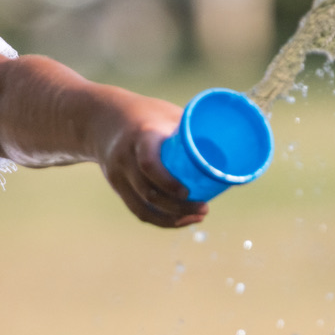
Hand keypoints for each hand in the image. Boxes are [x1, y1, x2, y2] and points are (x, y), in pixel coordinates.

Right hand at [99, 99, 207, 228]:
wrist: (100, 118)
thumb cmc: (145, 113)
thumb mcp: (167, 113)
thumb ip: (191, 129)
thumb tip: (234, 141)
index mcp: (140, 137)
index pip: (149, 164)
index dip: (168, 183)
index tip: (189, 191)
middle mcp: (125, 159)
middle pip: (149, 193)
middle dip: (178, 208)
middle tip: (204, 208)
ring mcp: (118, 176)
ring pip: (143, 207)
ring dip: (171, 218)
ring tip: (197, 217)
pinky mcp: (118, 187)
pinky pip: (137, 210)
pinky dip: (159, 219)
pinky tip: (178, 221)